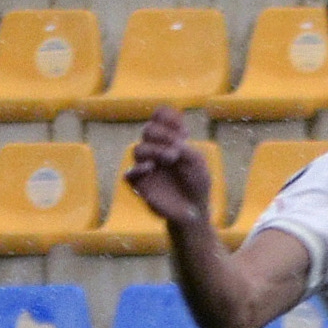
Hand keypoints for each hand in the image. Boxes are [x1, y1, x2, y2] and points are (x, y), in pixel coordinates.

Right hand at [123, 107, 216, 233]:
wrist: (193, 209)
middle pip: (148, 130)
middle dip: (163, 134)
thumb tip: (173, 143)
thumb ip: (186, 149)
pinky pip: (130, 173)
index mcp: (169, 140)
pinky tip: (150, 168)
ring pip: (139, 149)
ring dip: (155, 149)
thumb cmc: (196, 183)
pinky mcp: (140, 183)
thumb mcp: (197, 163)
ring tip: (171, 157)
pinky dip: (138, 169)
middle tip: (177, 148)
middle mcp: (155, 149)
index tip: (183, 129)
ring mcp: (146, 165)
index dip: (167, 117)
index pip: (159, 118)